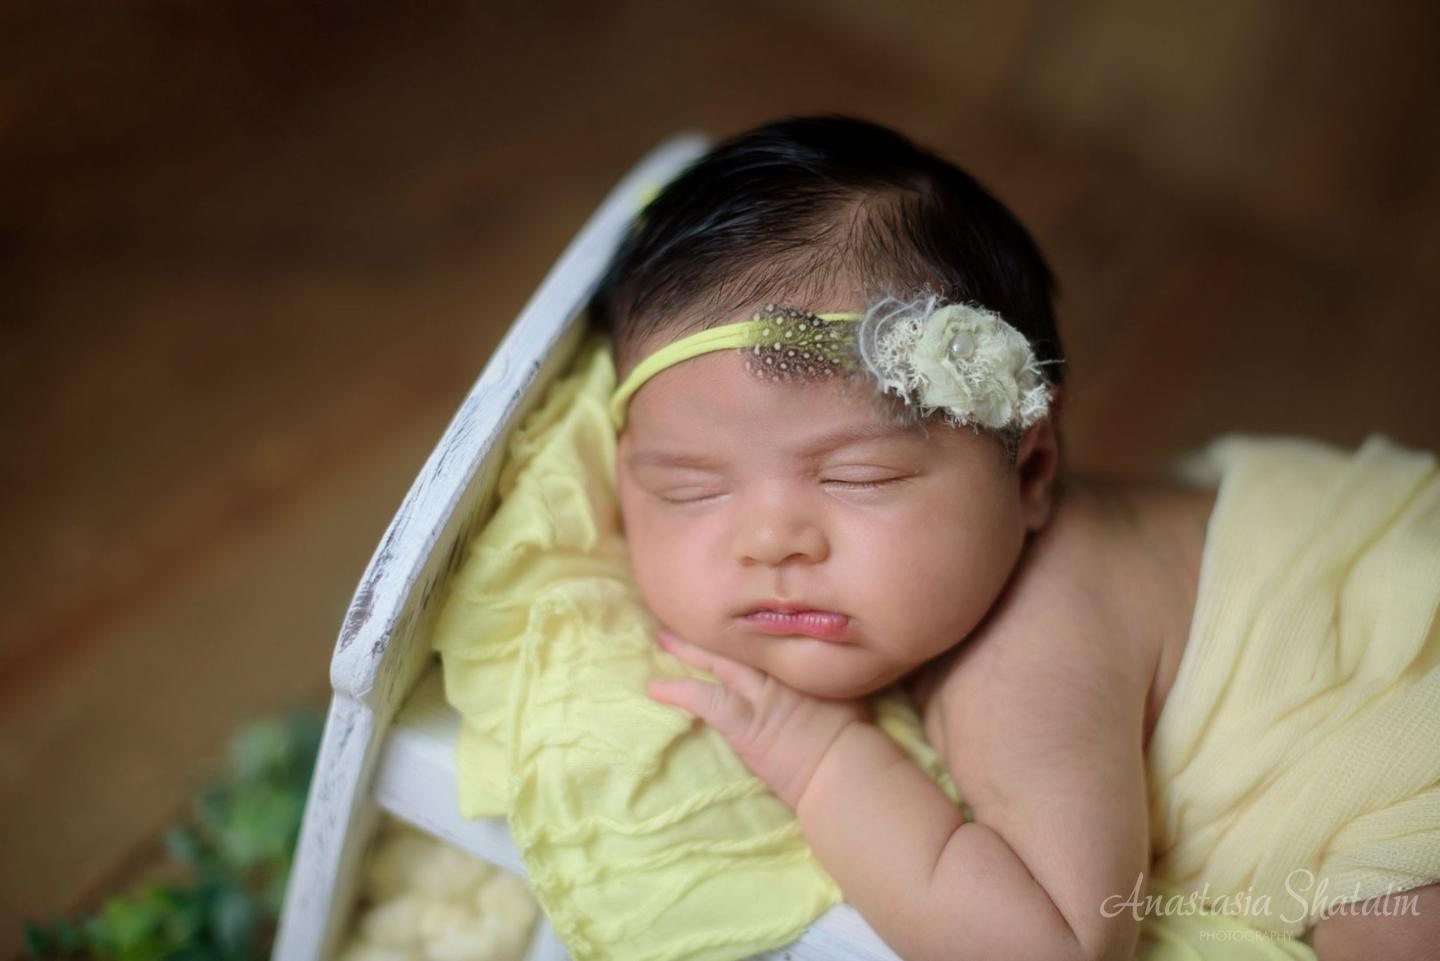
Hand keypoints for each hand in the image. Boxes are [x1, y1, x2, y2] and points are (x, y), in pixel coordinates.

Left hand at [647, 628, 869, 808]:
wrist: (843, 766)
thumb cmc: (855, 734)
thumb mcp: (850, 685)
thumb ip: (833, 665)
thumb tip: (837, 648)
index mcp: (803, 656)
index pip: (771, 627)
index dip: (750, 616)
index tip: (733, 603)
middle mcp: (778, 666)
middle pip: (740, 635)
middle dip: (714, 622)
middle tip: (690, 606)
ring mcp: (758, 692)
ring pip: (717, 660)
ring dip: (687, 649)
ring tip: (662, 637)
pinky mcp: (742, 720)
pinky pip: (703, 699)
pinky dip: (678, 692)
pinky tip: (655, 688)